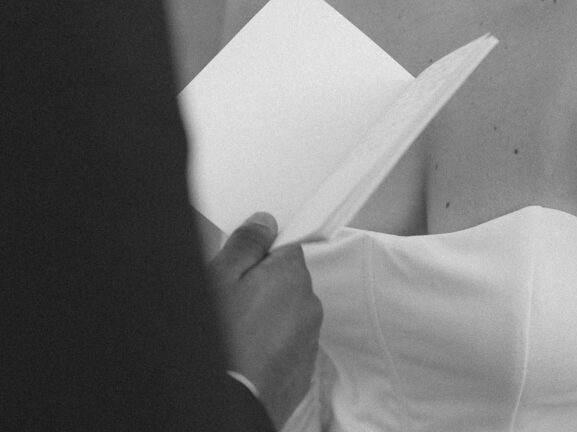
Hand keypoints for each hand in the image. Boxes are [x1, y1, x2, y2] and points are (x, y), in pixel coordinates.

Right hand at [209, 213, 322, 429]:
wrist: (229, 400)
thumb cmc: (223, 338)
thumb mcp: (222, 276)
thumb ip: (247, 243)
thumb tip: (266, 222)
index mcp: (292, 274)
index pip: (286, 248)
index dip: (261, 256)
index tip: (241, 269)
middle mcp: (309, 304)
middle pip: (288, 281)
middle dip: (264, 287)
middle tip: (233, 304)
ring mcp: (309, 340)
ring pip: (289, 315)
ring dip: (269, 318)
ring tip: (238, 334)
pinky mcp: (304, 371)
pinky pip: (289, 345)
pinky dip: (272, 347)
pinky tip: (248, 355)